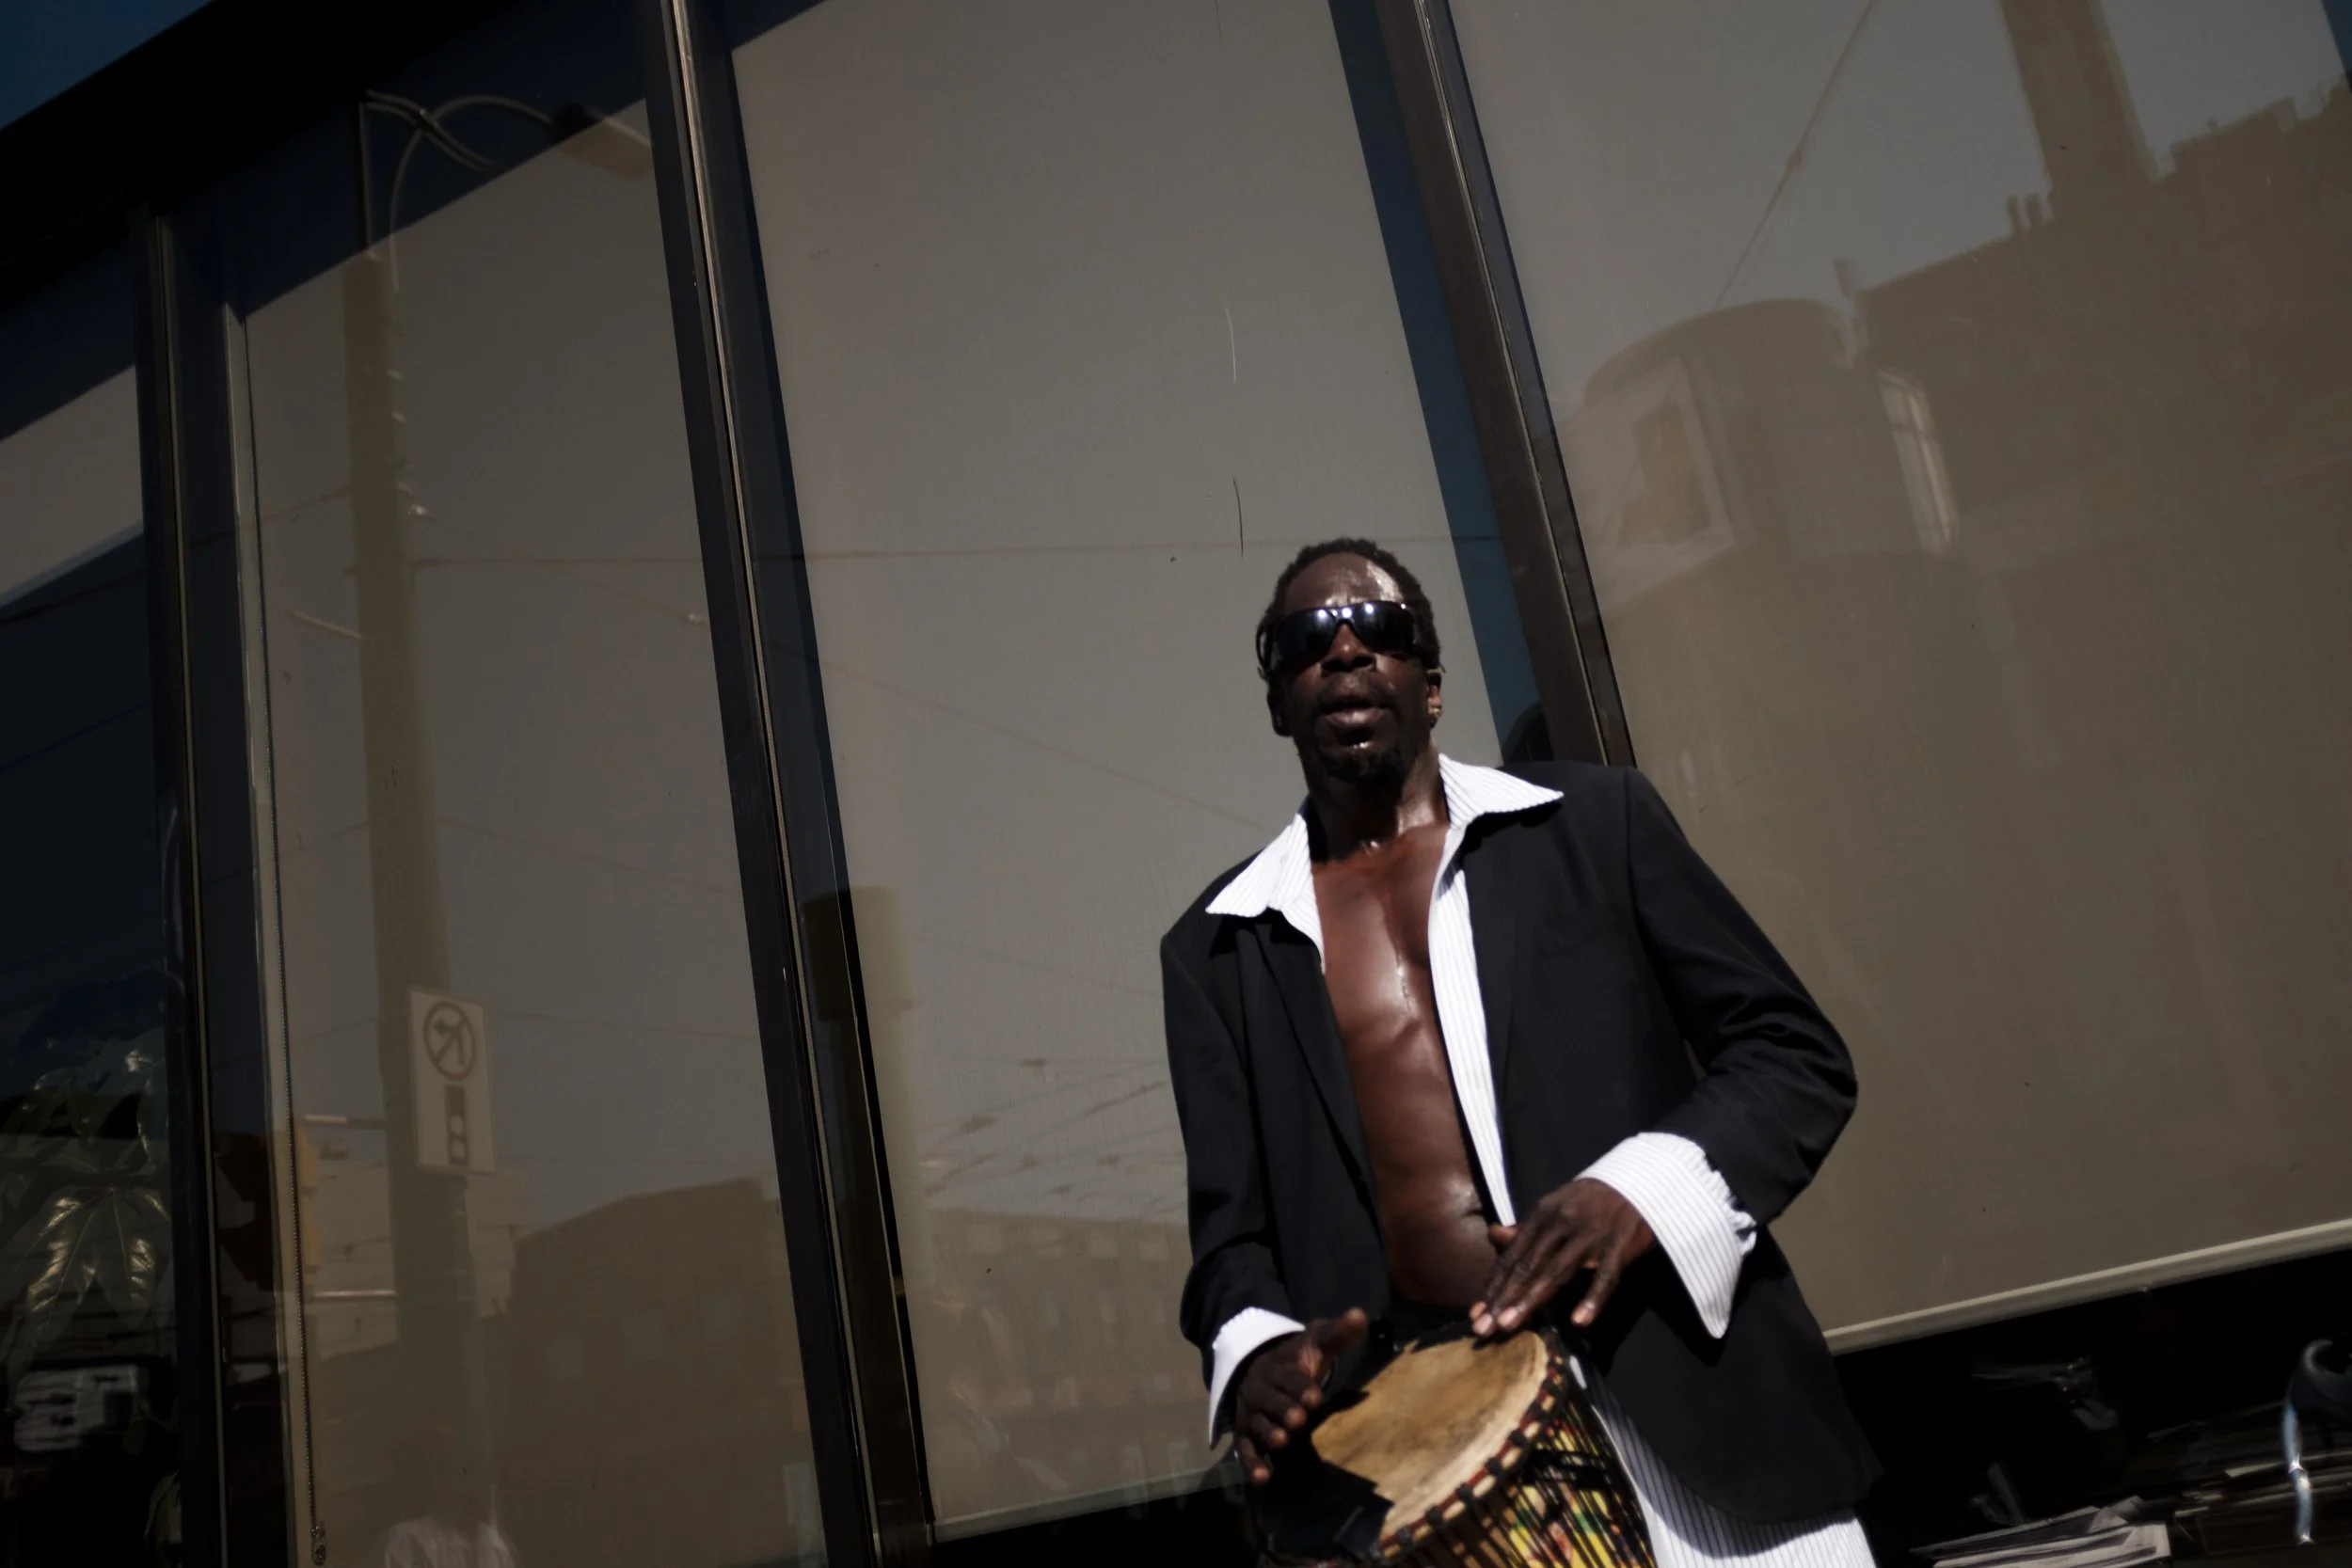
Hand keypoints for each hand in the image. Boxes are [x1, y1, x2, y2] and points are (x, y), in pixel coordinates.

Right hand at [1232, 1309, 1368, 1484]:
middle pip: (1271, 1401)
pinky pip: (1245, 1449)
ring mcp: (1252, 1413)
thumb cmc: (1296, 1360)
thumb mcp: (1316, 1343)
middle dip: (1285, 1409)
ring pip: (1258, 1424)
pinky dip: (1251, 1463)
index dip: (1299, 1385)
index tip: (1315, 1394)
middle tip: (1300, 1419)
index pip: (1288, 1376)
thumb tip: (1361, 1315)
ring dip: (1270, 1433)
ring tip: (1283, 1441)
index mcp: (1278, 1368)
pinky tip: (1262, 1479)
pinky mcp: (1246, 1434)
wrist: (1258, 1367)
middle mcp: (1261, 1391)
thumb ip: (1337, 1332)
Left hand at [1470, 1179, 1653, 1335]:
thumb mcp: (1554, 1206)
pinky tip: (1579, 1321)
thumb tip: (1493, 1235)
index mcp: (1543, 1214)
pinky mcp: (1618, 1247)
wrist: (1638, 1181)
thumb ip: (1525, 1227)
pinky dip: (1593, 1298)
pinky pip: (1606, 1277)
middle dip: (1503, 1299)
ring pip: (1556, 1272)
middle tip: (1483, 1328)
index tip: (1476, 1312)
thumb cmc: (1589, 1200)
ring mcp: (1591, 1236)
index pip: (1513, 1255)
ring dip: (1531, 1300)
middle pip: (1527, 1266)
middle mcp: (1562, 1224)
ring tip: (1508, 1325)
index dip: (1494, 1285)